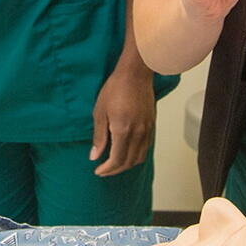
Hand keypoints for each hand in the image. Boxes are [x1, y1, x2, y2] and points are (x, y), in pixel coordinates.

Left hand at [90, 57, 156, 176]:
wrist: (135, 74)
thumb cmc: (114, 89)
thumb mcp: (100, 112)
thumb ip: (99, 137)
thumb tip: (94, 156)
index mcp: (123, 131)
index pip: (117, 160)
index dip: (107, 169)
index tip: (98, 171)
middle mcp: (138, 134)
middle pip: (128, 162)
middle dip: (115, 170)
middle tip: (103, 170)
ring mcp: (147, 130)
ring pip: (139, 157)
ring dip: (127, 164)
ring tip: (114, 163)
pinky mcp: (151, 126)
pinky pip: (145, 148)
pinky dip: (136, 155)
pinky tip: (127, 152)